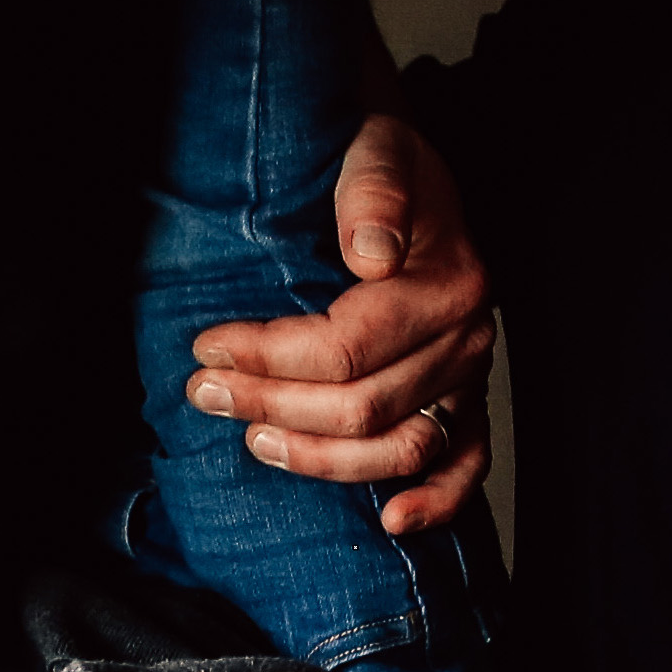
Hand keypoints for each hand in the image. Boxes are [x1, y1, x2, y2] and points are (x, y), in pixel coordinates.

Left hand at [183, 110, 495, 535]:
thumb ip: (373, 192)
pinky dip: (435, 502)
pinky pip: (464, 466)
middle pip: (363, 406)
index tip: (208, 348)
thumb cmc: (386, 164)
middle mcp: (466, 338)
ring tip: (253, 440)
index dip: (270, 357)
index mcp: (447, 283)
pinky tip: (392, 521)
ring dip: (321, 459)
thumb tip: (370, 254)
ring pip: (399, 448)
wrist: (413, 173)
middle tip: (203, 392)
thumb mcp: (377, 151)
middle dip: (272, 405)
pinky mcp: (465, 401)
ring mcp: (468, 377)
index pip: (348, 347)